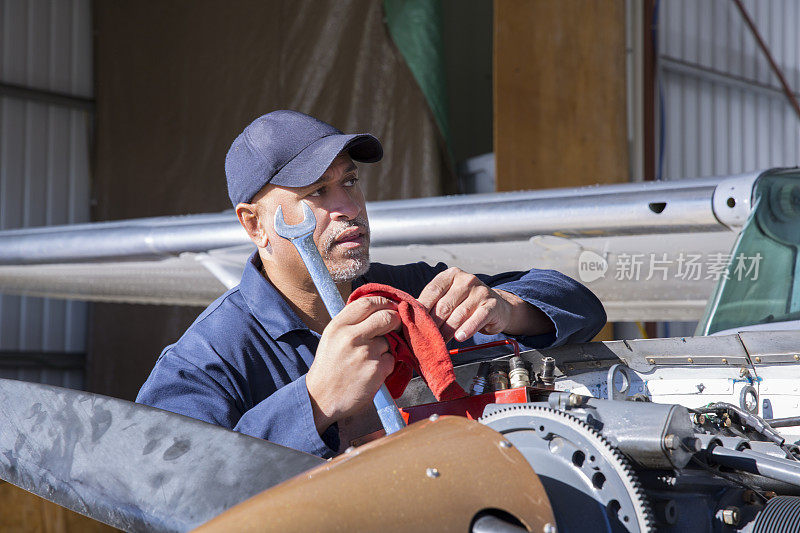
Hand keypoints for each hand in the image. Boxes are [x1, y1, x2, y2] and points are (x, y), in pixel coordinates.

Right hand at [306, 296, 400, 433]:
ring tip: (369, 359)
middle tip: (394, 325)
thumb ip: (351, 322)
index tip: (389, 306)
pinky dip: (386, 365)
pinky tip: (371, 372)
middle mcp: (351, 336)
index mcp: (338, 326)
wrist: (322, 398)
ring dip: (386, 348)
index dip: (383, 302)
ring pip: (390, 340)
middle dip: (395, 320)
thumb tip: (377, 308)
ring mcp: (365, 353)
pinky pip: (391, 360)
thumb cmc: (329, 367)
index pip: (367, 302)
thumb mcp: (331, 337)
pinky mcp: (376, 370)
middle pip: (386, 316)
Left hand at [418, 267, 554, 342]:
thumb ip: (431, 304)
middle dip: (433, 324)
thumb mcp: (448, 298)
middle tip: (425, 338)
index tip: (413, 323)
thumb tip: (407, 316)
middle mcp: (466, 280)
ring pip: (459, 314)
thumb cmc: (465, 304)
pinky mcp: (492, 304)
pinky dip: (468, 329)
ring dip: (447, 331)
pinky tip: (460, 337)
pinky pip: (478, 318)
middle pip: (444, 305)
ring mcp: (480, 291)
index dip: (421, 309)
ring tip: (440, 342)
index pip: (432, 291)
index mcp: (451, 275)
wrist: (496, 307)